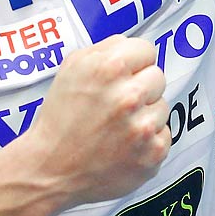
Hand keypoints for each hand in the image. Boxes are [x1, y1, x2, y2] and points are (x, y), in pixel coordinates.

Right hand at [13, 38, 168, 207]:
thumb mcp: (71, 69)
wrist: (51, 170)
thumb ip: (105, 49)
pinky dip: (148, 140)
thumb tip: (130, 45)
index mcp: (109, 68)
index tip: (125, 75)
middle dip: (140, 86)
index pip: (147, 49)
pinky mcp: (152, 154)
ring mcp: (143, 127)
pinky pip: (163, 135)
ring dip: (145, 114)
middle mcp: (129, 96)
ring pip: (162, 107)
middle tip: (118, 103)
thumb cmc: (60, 119)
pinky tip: (124, 144)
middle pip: (158, 76)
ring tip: (117, 126)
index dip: (134, 62)